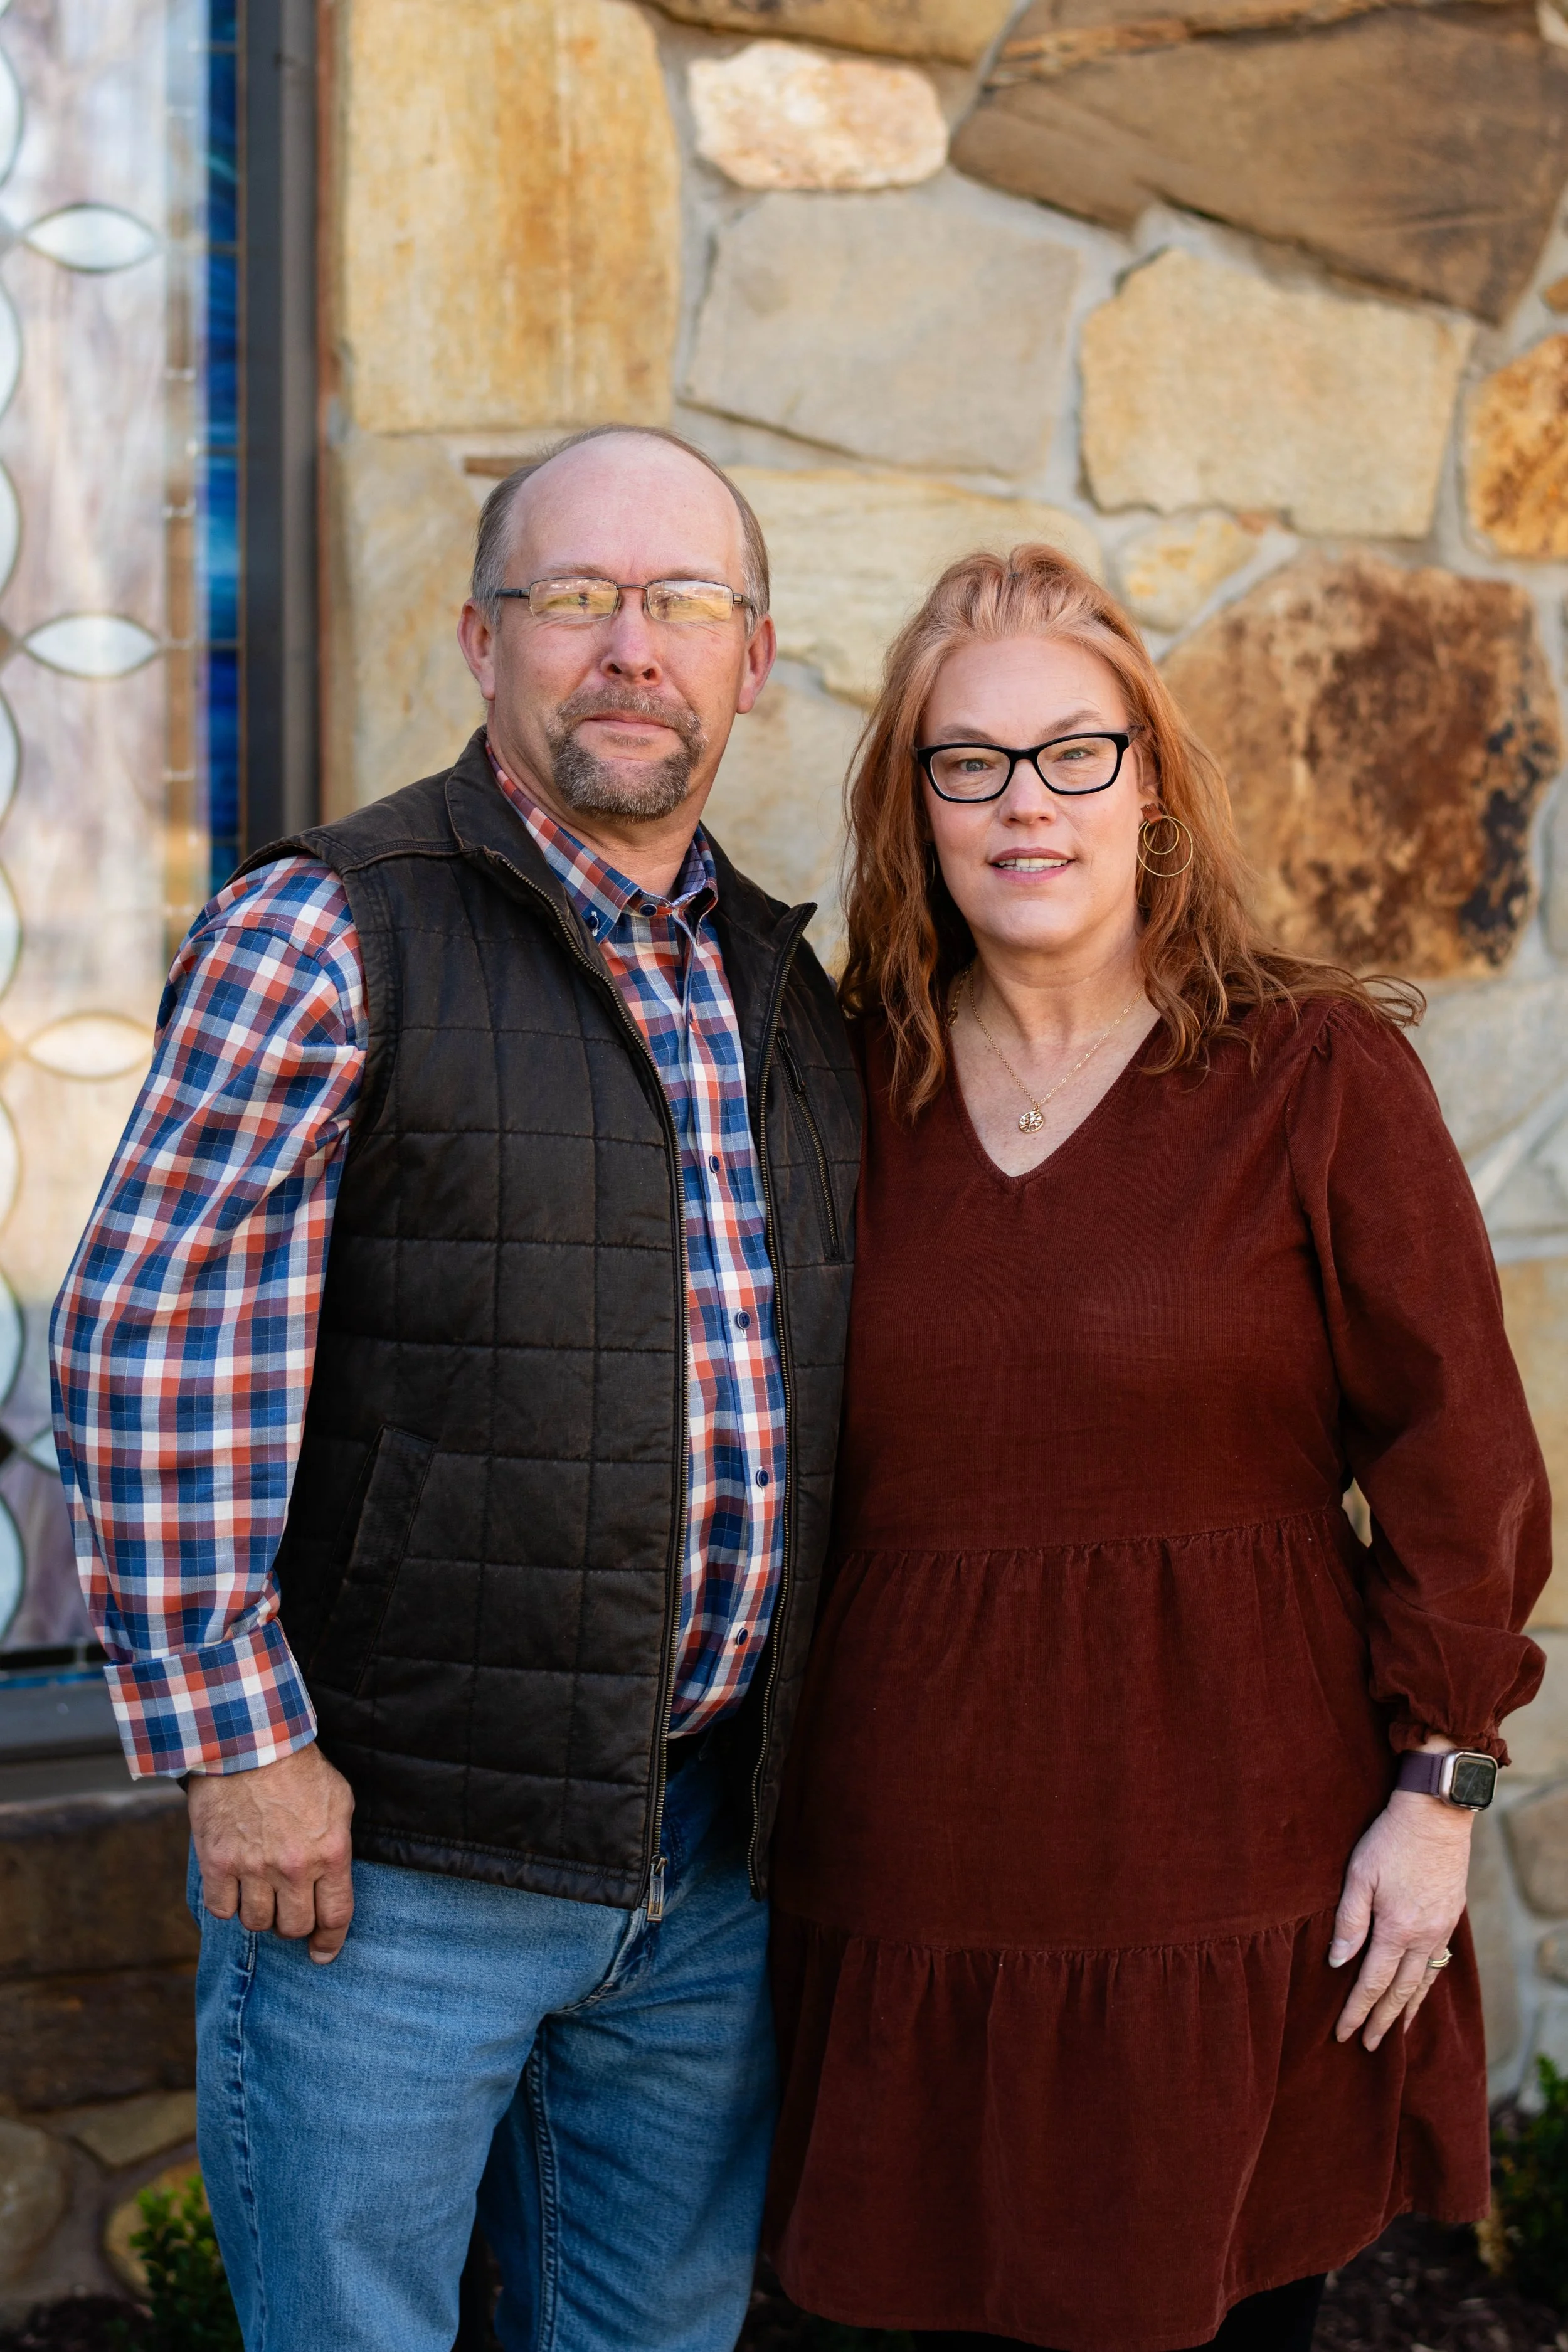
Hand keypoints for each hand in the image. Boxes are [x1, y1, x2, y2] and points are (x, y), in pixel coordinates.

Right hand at [188, 1742, 355, 1963]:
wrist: (248, 1742)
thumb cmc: (299, 1768)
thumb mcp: (339, 1801)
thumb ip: (337, 1846)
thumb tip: (334, 1881)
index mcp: (330, 1853)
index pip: (335, 1916)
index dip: (330, 1941)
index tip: (322, 1953)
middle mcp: (293, 1868)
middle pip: (294, 1927)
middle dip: (294, 1926)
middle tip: (289, 1911)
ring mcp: (253, 1868)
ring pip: (257, 1923)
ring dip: (261, 1915)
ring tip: (261, 1894)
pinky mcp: (218, 1863)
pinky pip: (222, 1910)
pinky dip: (228, 1905)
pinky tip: (233, 1888)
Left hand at [1328, 1781, 1472, 2049]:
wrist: (1436, 1813)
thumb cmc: (1389, 1839)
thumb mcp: (1359, 1875)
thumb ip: (1349, 1921)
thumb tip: (1338, 1962)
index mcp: (1397, 1929)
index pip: (1373, 1983)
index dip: (1356, 2011)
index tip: (1344, 2035)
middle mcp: (1424, 1937)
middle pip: (1401, 1991)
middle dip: (1382, 2020)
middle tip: (1369, 2046)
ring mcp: (1441, 1928)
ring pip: (1424, 1981)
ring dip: (1407, 2009)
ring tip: (1395, 2031)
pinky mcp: (1450, 1917)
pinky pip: (1437, 1963)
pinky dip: (1427, 1985)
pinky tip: (1420, 1992)